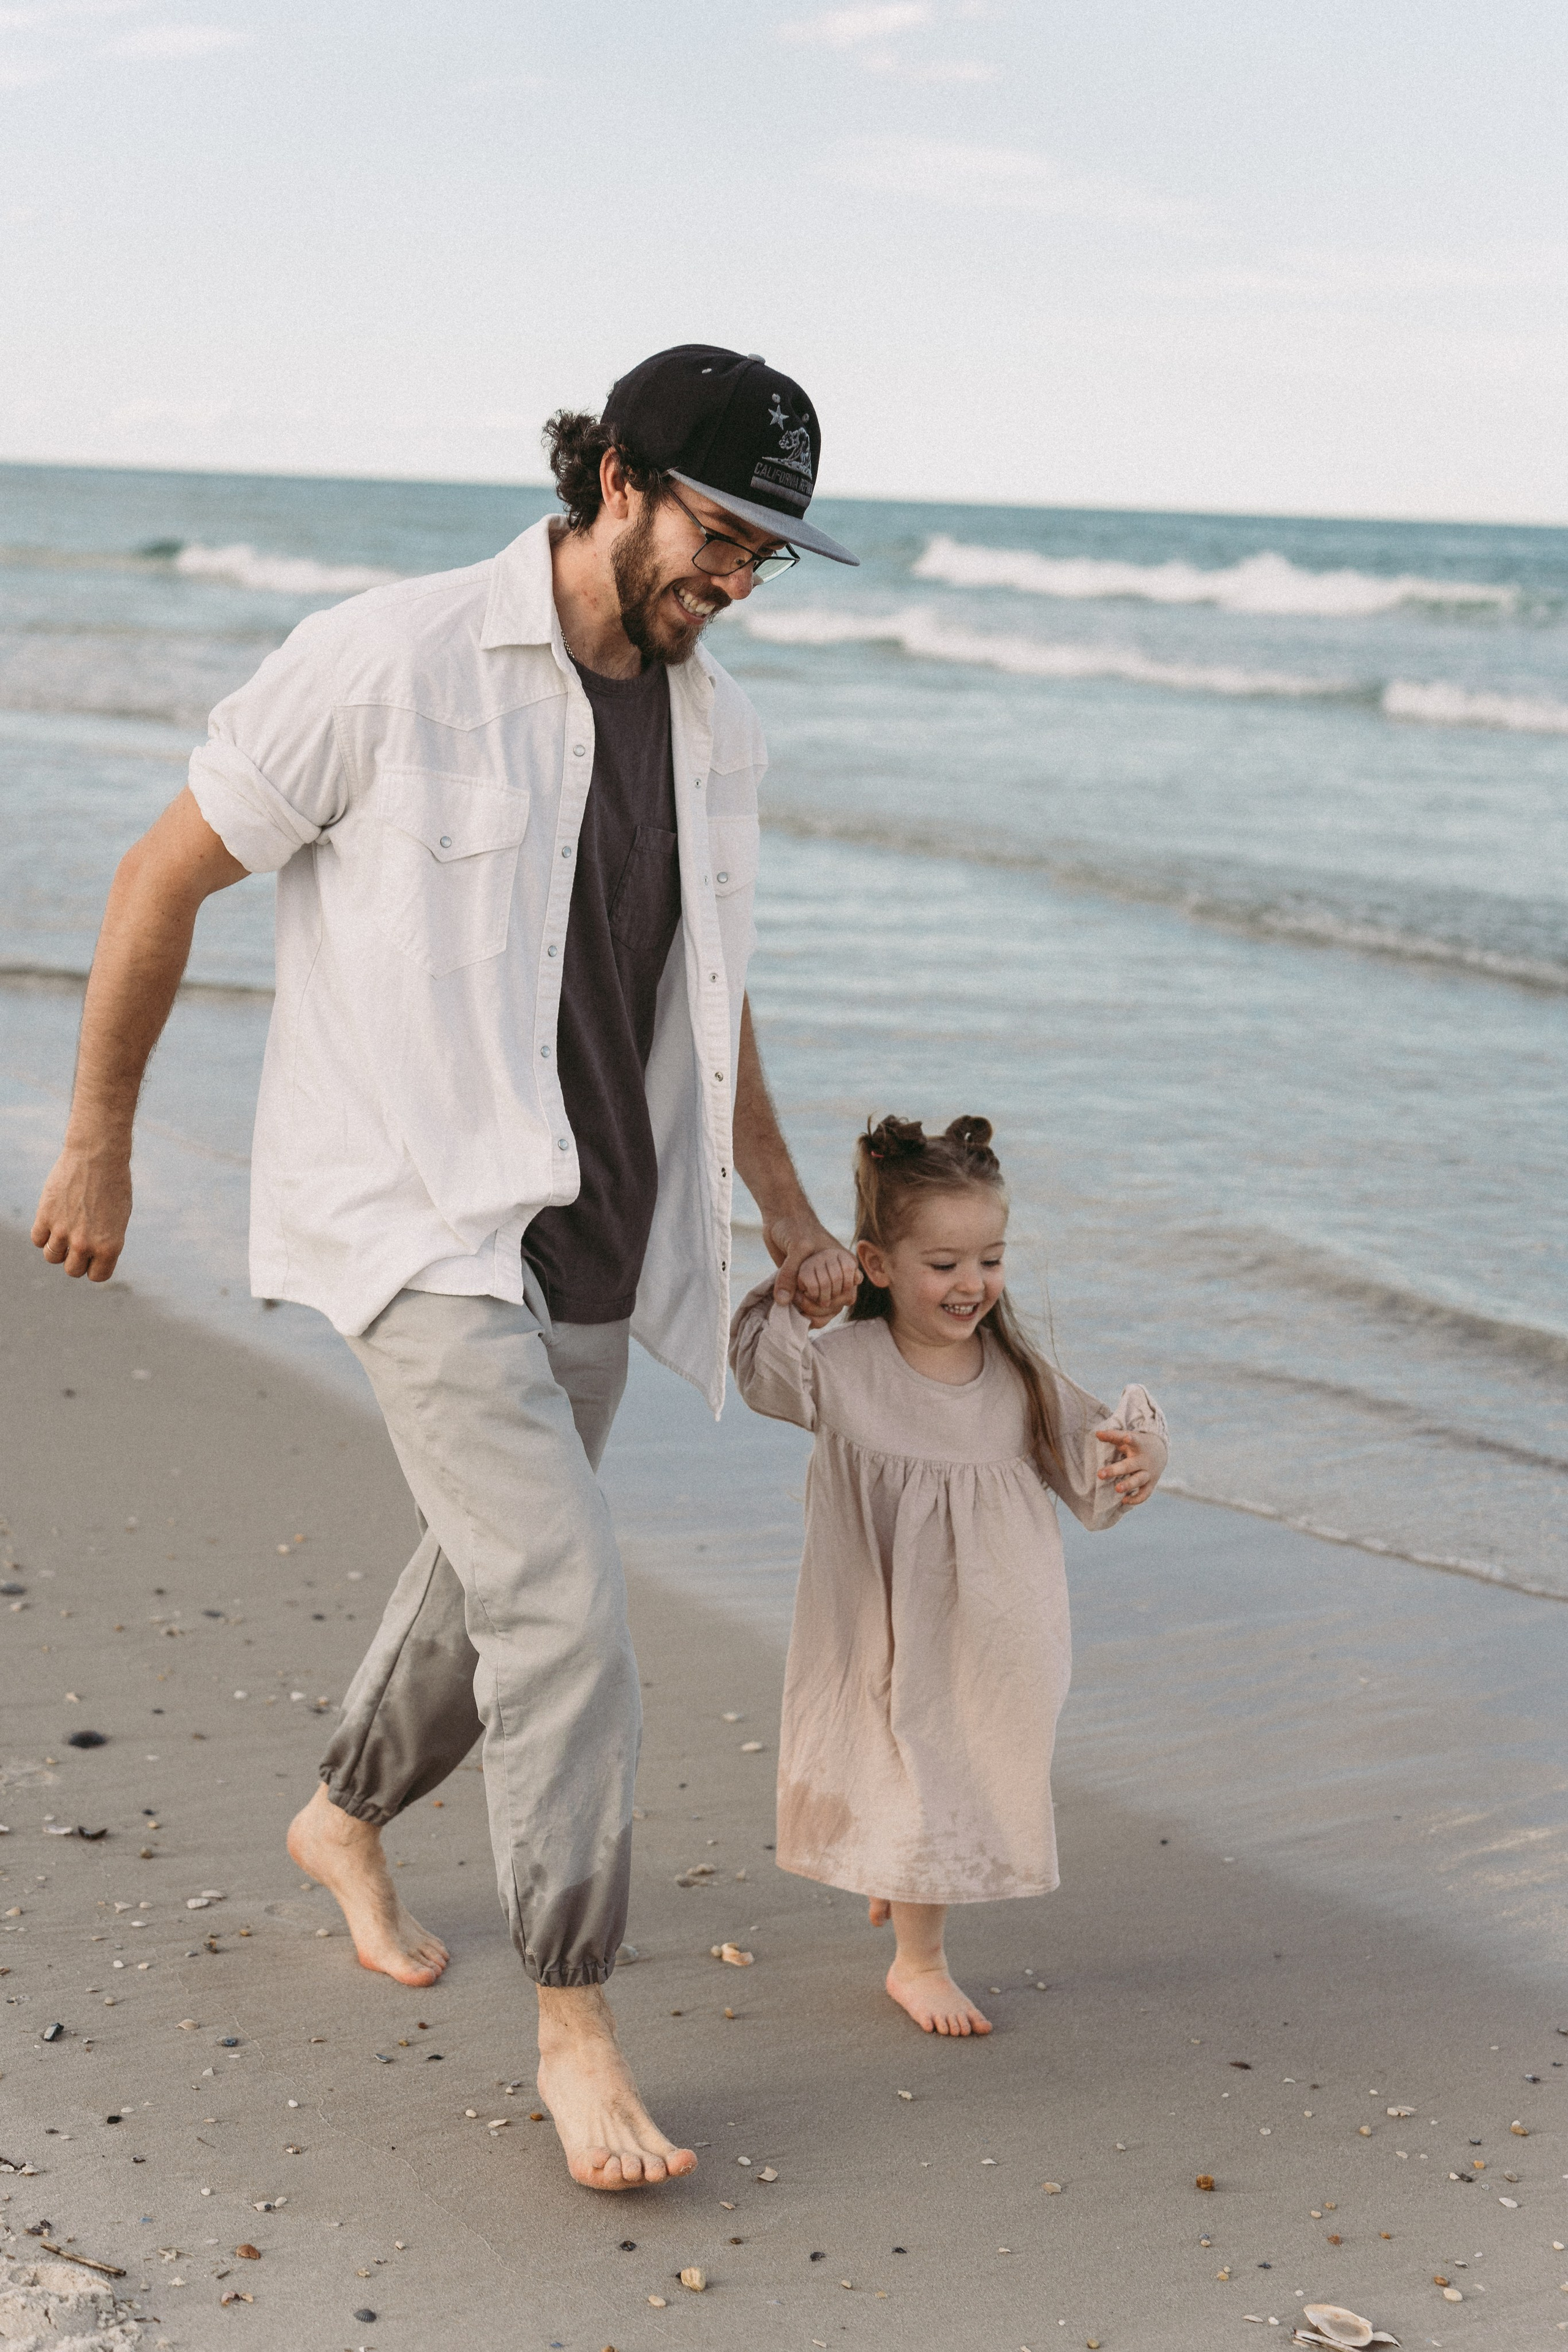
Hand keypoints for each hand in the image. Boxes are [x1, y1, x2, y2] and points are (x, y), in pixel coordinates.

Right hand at [32, 1143, 132, 1281]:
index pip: (96, 1276)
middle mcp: (86, 1244)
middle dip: (75, 1259)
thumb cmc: (113, 1185)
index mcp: (110, 1247)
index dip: (94, 1266)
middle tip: (78, 1241)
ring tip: (65, 1228)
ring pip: (51, 1257)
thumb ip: (105, 1241)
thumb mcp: (119, 1218)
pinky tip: (52, 1219)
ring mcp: (63, 1231)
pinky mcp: (45, 1216)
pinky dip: (42, 1233)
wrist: (98, 1156)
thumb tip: (90, 1258)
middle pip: (72, 1270)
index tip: (94, 1254)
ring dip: (57, 1247)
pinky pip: (37, 1239)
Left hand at [765, 1213, 859, 1324]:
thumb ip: (790, 1273)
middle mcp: (836, 1273)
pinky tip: (797, 1311)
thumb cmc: (795, 1227)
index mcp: (844, 1262)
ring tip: (797, 1304)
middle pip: (838, 1304)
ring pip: (828, 1309)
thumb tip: (783, 1301)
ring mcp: (822, 1280)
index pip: (846, 1291)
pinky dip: (807, 1314)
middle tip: (798, 1298)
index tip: (809, 1290)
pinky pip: (815, 1308)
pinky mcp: (806, 1286)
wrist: (781, 1218)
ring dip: (813, 1312)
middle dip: (818, 1306)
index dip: (829, 1295)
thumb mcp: (797, 1247)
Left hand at [1095, 1426, 1162, 1506]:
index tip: (1126, 1437)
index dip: (1128, 1439)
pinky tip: (1124, 1501)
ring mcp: (1148, 1473)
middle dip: (1115, 1471)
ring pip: (1138, 1480)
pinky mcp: (1151, 1484)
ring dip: (1128, 1485)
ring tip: (1116, 1489)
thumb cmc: (1138, 1444)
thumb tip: (1097, 1434)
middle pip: (1130, 1466)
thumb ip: (1113, 1436)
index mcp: (1139, 1445)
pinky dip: (1136, 1499)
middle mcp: (1144, 1460)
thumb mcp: (1129, 1437)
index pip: (1133, 1441)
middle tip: (1100, 1474)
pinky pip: (1145, 1494)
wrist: (1160, 1451)